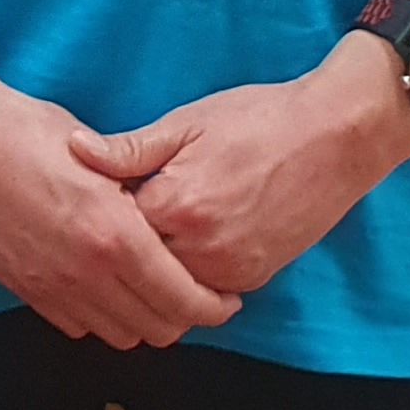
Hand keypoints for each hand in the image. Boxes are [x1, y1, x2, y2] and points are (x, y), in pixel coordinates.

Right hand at [0, 72, 239, 349]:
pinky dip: (100, 316)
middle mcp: (87, 272)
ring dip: (142, 320)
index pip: (184, 299)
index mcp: (116, 235)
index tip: (225, 298)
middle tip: (193, 296)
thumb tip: (169, 220)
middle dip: (184, 318)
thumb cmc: (29, 131)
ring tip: (149, 292)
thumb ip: (139, 195)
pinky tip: (104, 286)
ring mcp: (51, 285)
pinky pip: (77, 326)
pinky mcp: (23, 288)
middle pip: (157, 328)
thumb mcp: (100, 154)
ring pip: (118, 335)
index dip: (214, 307)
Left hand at [77, 36, 409, 295]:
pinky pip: (206, 290)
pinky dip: (189, 273)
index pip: (113, 228)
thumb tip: (73, 149)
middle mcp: (202, 246)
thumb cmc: (258, 119)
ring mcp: (232, 269)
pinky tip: (183, 244)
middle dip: (122, 247)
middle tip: (112, 223)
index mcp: (176, 203)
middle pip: (137, 265)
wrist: (336, 138)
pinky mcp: (255, 277)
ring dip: (156, 264)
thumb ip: (129, 148)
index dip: (99, 213)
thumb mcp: (187, 123)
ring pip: (171, 285)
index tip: (90, 199)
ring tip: (149, 232)